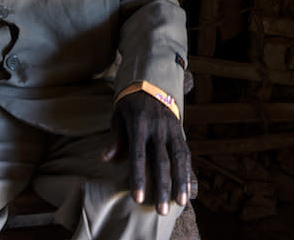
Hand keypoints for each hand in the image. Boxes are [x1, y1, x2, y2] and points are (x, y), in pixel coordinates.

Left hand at [102, 91, 190, 214]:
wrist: (151, 82)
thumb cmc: (130, 103)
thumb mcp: (118, 115)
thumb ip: (115, 138)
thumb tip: (105, 159)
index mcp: (139, 124)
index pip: (138, 155)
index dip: (139, 178)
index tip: (138, 198)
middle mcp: (157, 128)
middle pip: (161, 162)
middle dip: (162, 187)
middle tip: (161, 210)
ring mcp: (171, 129)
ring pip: (178, 159)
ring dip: (180, 183)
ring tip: (180, 203)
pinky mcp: (180, 130)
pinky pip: (185, 153)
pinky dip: (187, 171)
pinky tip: (187, 188)